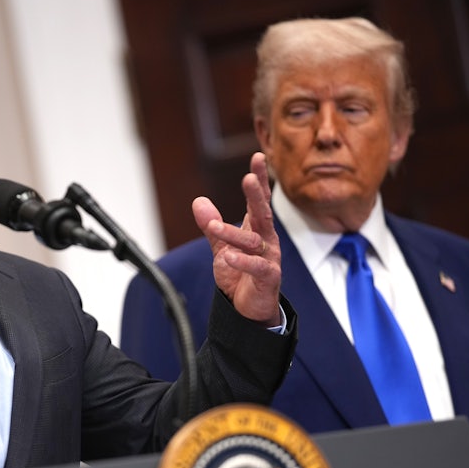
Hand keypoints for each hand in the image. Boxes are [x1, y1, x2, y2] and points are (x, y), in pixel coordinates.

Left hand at [191, 152, 281, 325]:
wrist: (248, 310)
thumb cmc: (240, 276)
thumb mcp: (222, 248)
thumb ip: (212, 226)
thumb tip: (198, 201)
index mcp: (257, 230)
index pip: (258, 201)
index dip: (259, 180)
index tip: (258, 158)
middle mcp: (266, 241)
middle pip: (263, 213)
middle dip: (256, 195)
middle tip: (249, 178)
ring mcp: (269, 259)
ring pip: (253, 242)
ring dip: (232, 233)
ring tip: (214, 227)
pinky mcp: (268, 278)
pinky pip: (257, 267)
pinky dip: (242, 262)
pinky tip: (228, 257)